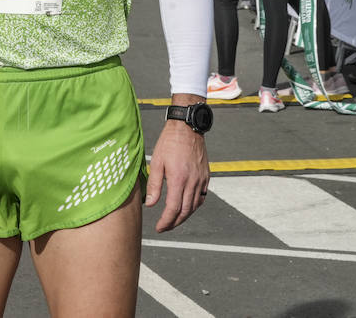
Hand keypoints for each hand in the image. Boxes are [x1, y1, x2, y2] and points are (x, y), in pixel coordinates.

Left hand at [144, 116, 208, 231]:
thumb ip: (154, 184)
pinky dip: (193, 206)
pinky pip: (201, 197)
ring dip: (184, 216)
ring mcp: (201, 180)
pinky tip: (186, 207)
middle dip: (174, 223)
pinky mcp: (206, 177)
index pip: (173, 208)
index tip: (159, 227)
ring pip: (194, 206)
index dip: (166, 221)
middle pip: (185, 211)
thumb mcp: (156, 162)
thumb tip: (150, 204)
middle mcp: (192, 182)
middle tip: (165, 227)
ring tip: (173, 220)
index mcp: (179, 179)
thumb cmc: (170, 142)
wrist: (187, 128)